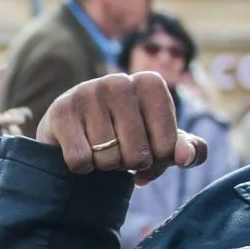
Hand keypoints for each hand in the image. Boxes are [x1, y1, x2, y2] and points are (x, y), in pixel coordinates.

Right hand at [38, 72, 208, 185]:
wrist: (74, 131)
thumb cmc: (126, 136)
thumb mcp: (163, 143)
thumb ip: (189, 150)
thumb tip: (186, 156)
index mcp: (151, 83)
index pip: (168, 147)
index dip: (157, 161)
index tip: (145, 148)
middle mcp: (119, 80)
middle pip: (138, 156)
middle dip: (128, 164)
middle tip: (118, 150)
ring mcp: (88, 91)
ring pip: (108, 160)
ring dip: (104, 166)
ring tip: (98, 148)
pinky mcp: (60, 110)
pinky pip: (81, 161)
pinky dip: (81, 168)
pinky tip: (79, 150)